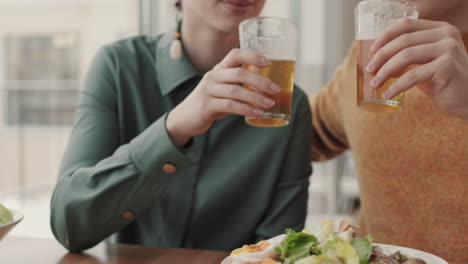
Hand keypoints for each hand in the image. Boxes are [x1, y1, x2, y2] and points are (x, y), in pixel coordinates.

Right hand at [166, 48, 280, 146]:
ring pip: (236, 91)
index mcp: (219, 69)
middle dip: (260, 81)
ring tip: (270, 104)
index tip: (268, 62)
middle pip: (239, 73)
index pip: (235, 54)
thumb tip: (268, 89)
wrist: (185, 118)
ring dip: (256, 98)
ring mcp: (208, 91)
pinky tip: (256, 113)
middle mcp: (213, 77)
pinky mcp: (206, 106)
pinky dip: (245, 109)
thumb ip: (240, 86)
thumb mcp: (224, 90)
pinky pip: (229, 106)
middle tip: (275, 89)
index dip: (252, 56)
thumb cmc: (211, 102)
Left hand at [366, 19, 467, 120]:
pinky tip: (388, 94)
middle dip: (381, 56)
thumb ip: (405, 58)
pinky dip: (396, 86)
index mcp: (440, 29)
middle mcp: (446, 35)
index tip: (372, 51)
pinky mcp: (446, 67)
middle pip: (403, 40)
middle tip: (369, 70)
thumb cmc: (443, 82)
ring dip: (385, 71)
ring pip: (405, 56)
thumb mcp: (423, 64)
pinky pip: (412, 75)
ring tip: (375, 83)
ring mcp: (448, 49)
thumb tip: (376, 61)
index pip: (406, 25)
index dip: (385, 36)